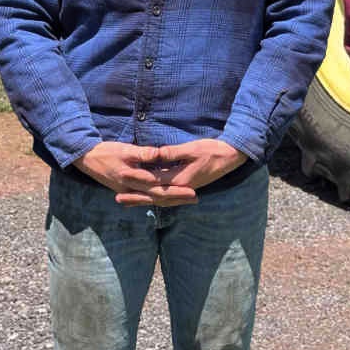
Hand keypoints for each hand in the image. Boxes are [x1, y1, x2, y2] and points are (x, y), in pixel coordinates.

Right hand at [75, 142, 185, 202]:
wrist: (86, 158)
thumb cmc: (106, 152)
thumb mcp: (125, 150)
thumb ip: (144, 154)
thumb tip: (161, 154)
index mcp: (132, 180)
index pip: (159, 189)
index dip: (176, 191)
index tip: (193, 191)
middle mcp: (132, 190)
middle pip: (159, 197)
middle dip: (178, 198)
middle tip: (196, 198)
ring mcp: (129, 191)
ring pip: (153, 199)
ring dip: (170, 200)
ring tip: (187, 199)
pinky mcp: (127, 189)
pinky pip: (146, 196)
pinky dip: (159, 198)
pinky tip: (168, 199)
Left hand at [115, 139, 246, 206]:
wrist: (232, 156)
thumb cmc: (213, 150)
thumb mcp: (193, 149)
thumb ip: (173, 153)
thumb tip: (155, 154)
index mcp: (182, 179)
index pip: (155, 182)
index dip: (137, 180)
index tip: (122, 177)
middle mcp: (182, 188)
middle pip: (154, 196)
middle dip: (136, 197)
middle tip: (117, 199)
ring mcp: (185, 189)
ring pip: (160, 198)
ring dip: (143, 200)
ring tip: (127, 201)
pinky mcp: (187, 186)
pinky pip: (167, 195)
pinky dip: (154, 198)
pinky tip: (147, 197)